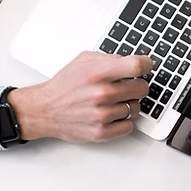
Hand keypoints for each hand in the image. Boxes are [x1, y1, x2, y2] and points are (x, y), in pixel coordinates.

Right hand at [8, 52, 151, 142]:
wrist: (44, 109)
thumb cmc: (65, 85)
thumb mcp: (84, 61)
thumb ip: (110, 58)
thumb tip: (133, 61)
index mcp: (98, 73)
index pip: (137, 66)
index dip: (146, 65)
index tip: (146, 66)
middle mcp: (101, 94)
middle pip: (142, 88)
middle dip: (137, 86)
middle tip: (127, 86)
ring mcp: (102, 115)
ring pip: (136, 108)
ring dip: (128, 104)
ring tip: (113, 101)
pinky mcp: (101, 132)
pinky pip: (129, 126)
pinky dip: (123, 120)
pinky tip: (112, 114)